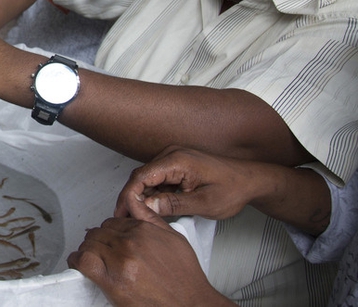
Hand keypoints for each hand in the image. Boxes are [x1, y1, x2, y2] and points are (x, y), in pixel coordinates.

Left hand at [67, 214, 227, 306]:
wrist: (191, 304)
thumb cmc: (185, 277)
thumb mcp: (174, 238)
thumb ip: (150, 218)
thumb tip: (133, 201)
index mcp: (143, 231)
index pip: (112, 222)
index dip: (110, 231)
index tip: (110, 238)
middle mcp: (130, 243)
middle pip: (99, 232)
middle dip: (98, 240)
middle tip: (101, 249)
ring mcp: (120, 262)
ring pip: (90, 245)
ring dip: (88, 249)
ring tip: (91, 256)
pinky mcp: (112, 282)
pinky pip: (84, 263)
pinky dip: (77, 260)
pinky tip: (79, 262)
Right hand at [114, 146, 261, 221]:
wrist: (251, 181)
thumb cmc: (233, 189)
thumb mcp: (204, 203)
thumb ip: (173, 204)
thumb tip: (147, 206)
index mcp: (177, 160)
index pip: (141, 176)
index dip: (128, 196)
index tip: (123, 213)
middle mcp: (172, 154)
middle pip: (141, 176)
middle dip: (132, 198)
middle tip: (126, 218)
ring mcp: (174, 158)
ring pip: (148, 178)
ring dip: (142, 196)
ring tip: (139, 216)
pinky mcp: (177, 165)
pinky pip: (158, 178)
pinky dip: (153, 193)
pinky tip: (154, 208)